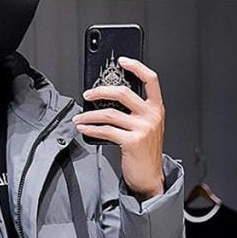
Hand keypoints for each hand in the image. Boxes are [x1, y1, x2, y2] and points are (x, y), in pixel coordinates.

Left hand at [72, 56, 164, 200]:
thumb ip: (135, 112)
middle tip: (88, 93)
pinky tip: (83, 128)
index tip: (121, 60)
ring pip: (110, 113)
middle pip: (123, 93)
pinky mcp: (132, 142)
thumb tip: (109, 100)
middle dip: (101, 91)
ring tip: (79, 117)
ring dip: (89, 114)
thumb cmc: (145, 153)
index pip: (151, 79)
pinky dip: (91, 128)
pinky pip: (106, 131)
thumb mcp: (147, 128)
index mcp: (157, 108)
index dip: (136, 66)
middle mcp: (151, 116)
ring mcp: (142, 128)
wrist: (150, 177)